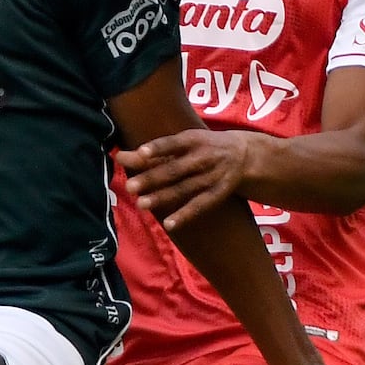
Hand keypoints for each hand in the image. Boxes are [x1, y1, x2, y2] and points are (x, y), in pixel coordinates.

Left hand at [115, 128, 259, 232]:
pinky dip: (185, 215)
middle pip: (174, 169)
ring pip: (184, 189)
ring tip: (141, 204)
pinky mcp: (218, 193)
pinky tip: (168, 224)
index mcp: (194, 139)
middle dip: (152, 178)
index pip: (173, 143)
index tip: (140, 153)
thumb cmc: (204, 146)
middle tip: (130, 186)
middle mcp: (204, 157)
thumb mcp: (184, 142)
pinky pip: (200, 206)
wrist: (246, 154)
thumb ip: (152, 152)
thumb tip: (118, 156)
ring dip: (162, 197)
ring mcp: (212, 176)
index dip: (158, 147)